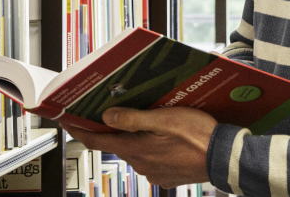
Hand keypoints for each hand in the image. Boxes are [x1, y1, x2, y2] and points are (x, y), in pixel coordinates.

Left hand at [60, 107, 217, 187]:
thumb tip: (106, 117)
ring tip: (154, 124)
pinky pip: (152, 160)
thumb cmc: (198, 135)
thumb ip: (133, 119)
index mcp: (135, 148)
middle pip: (118, 144)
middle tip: (118, 113)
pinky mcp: (166, 176)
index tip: (66, 122)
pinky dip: (154, 149)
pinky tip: (168, 140)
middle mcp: (140, 163)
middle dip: (115, 130)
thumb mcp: (164, 118)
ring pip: (137, 152)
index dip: (79, 130)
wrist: (223, 158)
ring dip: (138, 139)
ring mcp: (153, 172)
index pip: (96, 141)